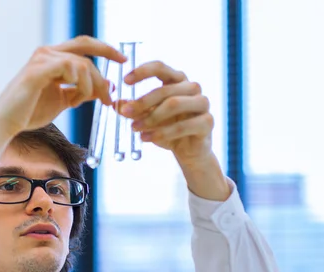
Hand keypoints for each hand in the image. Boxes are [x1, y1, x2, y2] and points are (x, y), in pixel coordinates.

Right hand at [0, 36, 124, 135]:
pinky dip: (80, 85)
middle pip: (85, 45)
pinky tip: (76, 99)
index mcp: (53, 58)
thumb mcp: (64, 101)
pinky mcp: (38, 70)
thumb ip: (82, 92)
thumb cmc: (31, 112)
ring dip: (91, 85)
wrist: (8, 123)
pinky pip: (70, 69)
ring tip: (84, 102)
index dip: (104, 49)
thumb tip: (106, 87)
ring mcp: (42, 59)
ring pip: (81, 63)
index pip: (83, 45)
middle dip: (107, 55)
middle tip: (119, 74)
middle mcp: (47, 53)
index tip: (122, 60)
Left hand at [118, 61, 229, 200]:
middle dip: (142, 102)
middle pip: (165, 89)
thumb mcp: (146, 118)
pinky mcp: (208, 121)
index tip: (125, 81)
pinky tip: (146, 138)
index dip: (142, 72)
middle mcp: (192, 88)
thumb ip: (134, 110)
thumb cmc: (167, 130)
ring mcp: (203, 103)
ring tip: (134, 129)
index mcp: (177, 80)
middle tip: (125, 112)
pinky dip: (162, 133)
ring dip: (151, 118)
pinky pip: (183, 126)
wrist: (188, 152)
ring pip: (173, 105)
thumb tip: (115, 103)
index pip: (160, 67)